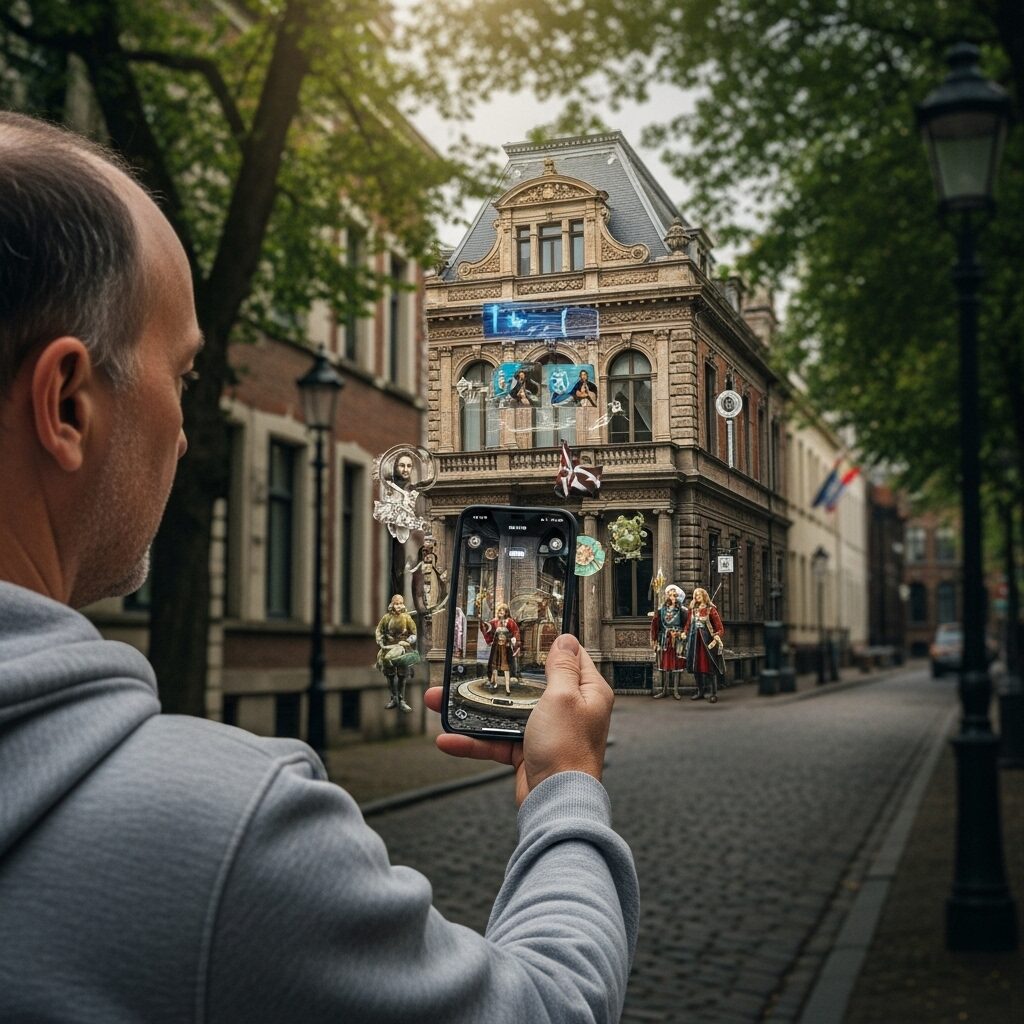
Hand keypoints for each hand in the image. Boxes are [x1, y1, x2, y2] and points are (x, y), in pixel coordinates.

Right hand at [425, 634, 612, 805]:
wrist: (556, 802)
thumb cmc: (567, 750)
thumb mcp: (562, 697)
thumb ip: (562, 667)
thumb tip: (566, 640)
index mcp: (587, 692)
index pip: (571, 658)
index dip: (549, 644)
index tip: (527, 634)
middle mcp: (569, 710)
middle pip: (529, 685)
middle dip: (498, 677)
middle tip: (473, 667)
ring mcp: (547, 732)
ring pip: (507, 712)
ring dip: (476, 709)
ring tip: (444, 701)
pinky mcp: (528, 752)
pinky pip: (497, 740)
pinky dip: (474, 741)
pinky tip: (450, 739)